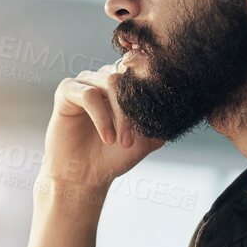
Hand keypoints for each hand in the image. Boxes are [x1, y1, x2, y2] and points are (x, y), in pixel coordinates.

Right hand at [42, 64, 163, 195]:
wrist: (85, 176)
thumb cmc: (113, 156)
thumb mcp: (145, 140)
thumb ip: (160, 122)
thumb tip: (179, 108)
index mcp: (123, 85)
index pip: (141, 70)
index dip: (149, 85)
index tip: (156, 111)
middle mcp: (104, 78)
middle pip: (126, 77)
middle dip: (133, 109)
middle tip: (131, 140)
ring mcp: (85, 81)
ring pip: (110, 82)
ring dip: (119, 114)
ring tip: (121, 141)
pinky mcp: (67, 90)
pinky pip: (89, 95)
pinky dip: (101, 117)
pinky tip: (107, 137)